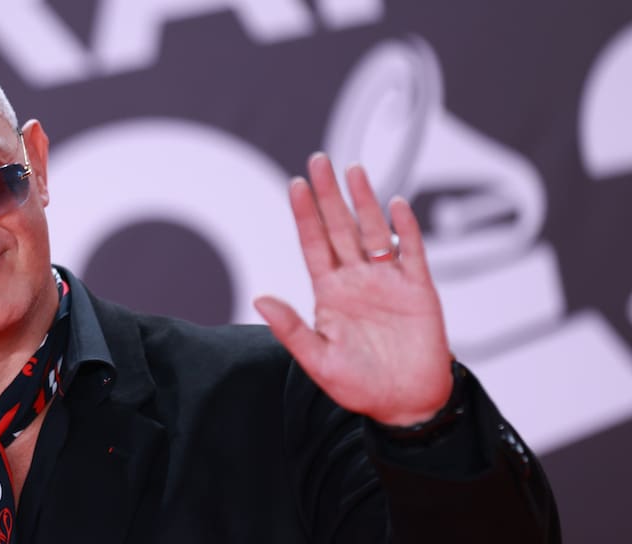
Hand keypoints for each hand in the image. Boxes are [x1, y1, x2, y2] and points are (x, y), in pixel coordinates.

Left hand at [253, 153, 452, 425]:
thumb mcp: (318, 360)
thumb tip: (260, 298)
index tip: (295, 185)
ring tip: (354, 170)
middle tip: (319, 160)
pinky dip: (406, 228)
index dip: (305, 215)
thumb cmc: (360, 385)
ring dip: (364, 201)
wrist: (405, 404)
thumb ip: (290, 329)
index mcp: (330, 293)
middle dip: (330, 195)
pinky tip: (396, 204)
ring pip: (374, 231)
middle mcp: (356, 280)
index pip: (314, 244)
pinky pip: (412, 252)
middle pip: (341, 228)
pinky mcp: (418, 289)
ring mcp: (387, 281)